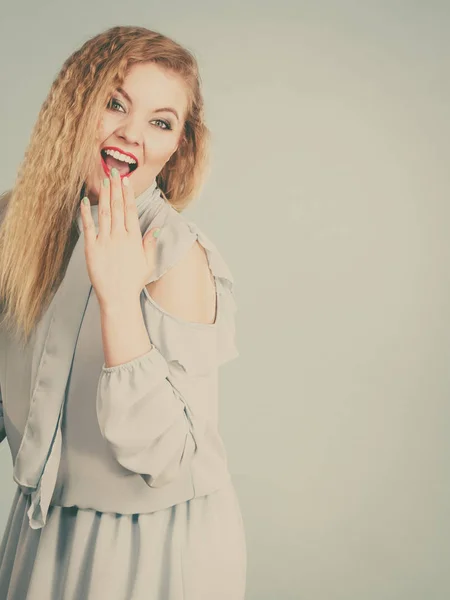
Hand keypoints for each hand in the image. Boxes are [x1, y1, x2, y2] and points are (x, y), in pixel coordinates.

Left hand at [79, 168, 160, 308]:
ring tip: (102, 181)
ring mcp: (104, 242)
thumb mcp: (147, 263)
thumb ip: (150, 243)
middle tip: (113, 172)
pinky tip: (84, 200)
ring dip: (103, 195)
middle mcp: (119, 237)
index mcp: (133, 238)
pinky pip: (88, 227)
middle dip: (115, 188)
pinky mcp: (91, 249)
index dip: (127, 194)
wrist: (118, 297)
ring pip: (104, 213)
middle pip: (117, 207)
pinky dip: (85, 213)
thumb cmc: (134, 282)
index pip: (130, 210)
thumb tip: (156, 228)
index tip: (125, 181)